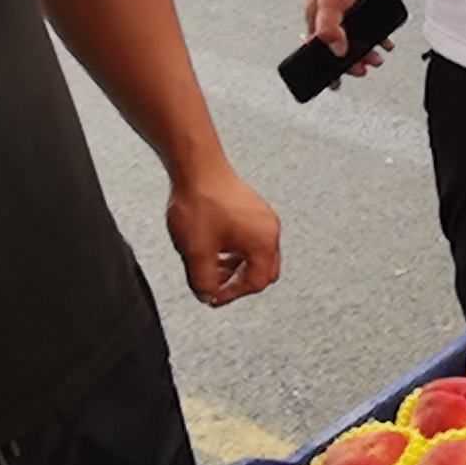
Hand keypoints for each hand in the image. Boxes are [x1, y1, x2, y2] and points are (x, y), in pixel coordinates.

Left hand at [167, 159, 281, 304]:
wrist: (197, 167)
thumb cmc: (201, 202)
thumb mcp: (196, 252)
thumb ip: (203, 281)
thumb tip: (207, 295)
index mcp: (264, 243)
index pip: (255, 283)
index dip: (232, 295)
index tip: (213, 297)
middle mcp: (269, 229)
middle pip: (263, 270)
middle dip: (239, 282)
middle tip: (218, 286)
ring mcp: (262, 216)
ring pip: (256, 254)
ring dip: (236, 266)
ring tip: (212, 266)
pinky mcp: (251, 207)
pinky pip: (250, 237)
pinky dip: (235, 249)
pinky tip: (215, 246)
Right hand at [305, 0, 393, 73]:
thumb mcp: (330, 2)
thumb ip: (331, 28)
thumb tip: (338, 52)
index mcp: (318, 19)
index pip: (317, 51)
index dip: (325, 67)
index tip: (334, 82)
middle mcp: (335, 19)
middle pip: (341, 50)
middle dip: (351, 63)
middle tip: (362, 69)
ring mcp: (353, 15)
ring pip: (360, 42)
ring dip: (368, 54)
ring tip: (377, 59)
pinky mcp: (370, 9)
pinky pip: (376, 30)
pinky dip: (382, 40)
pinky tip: (388, 43)